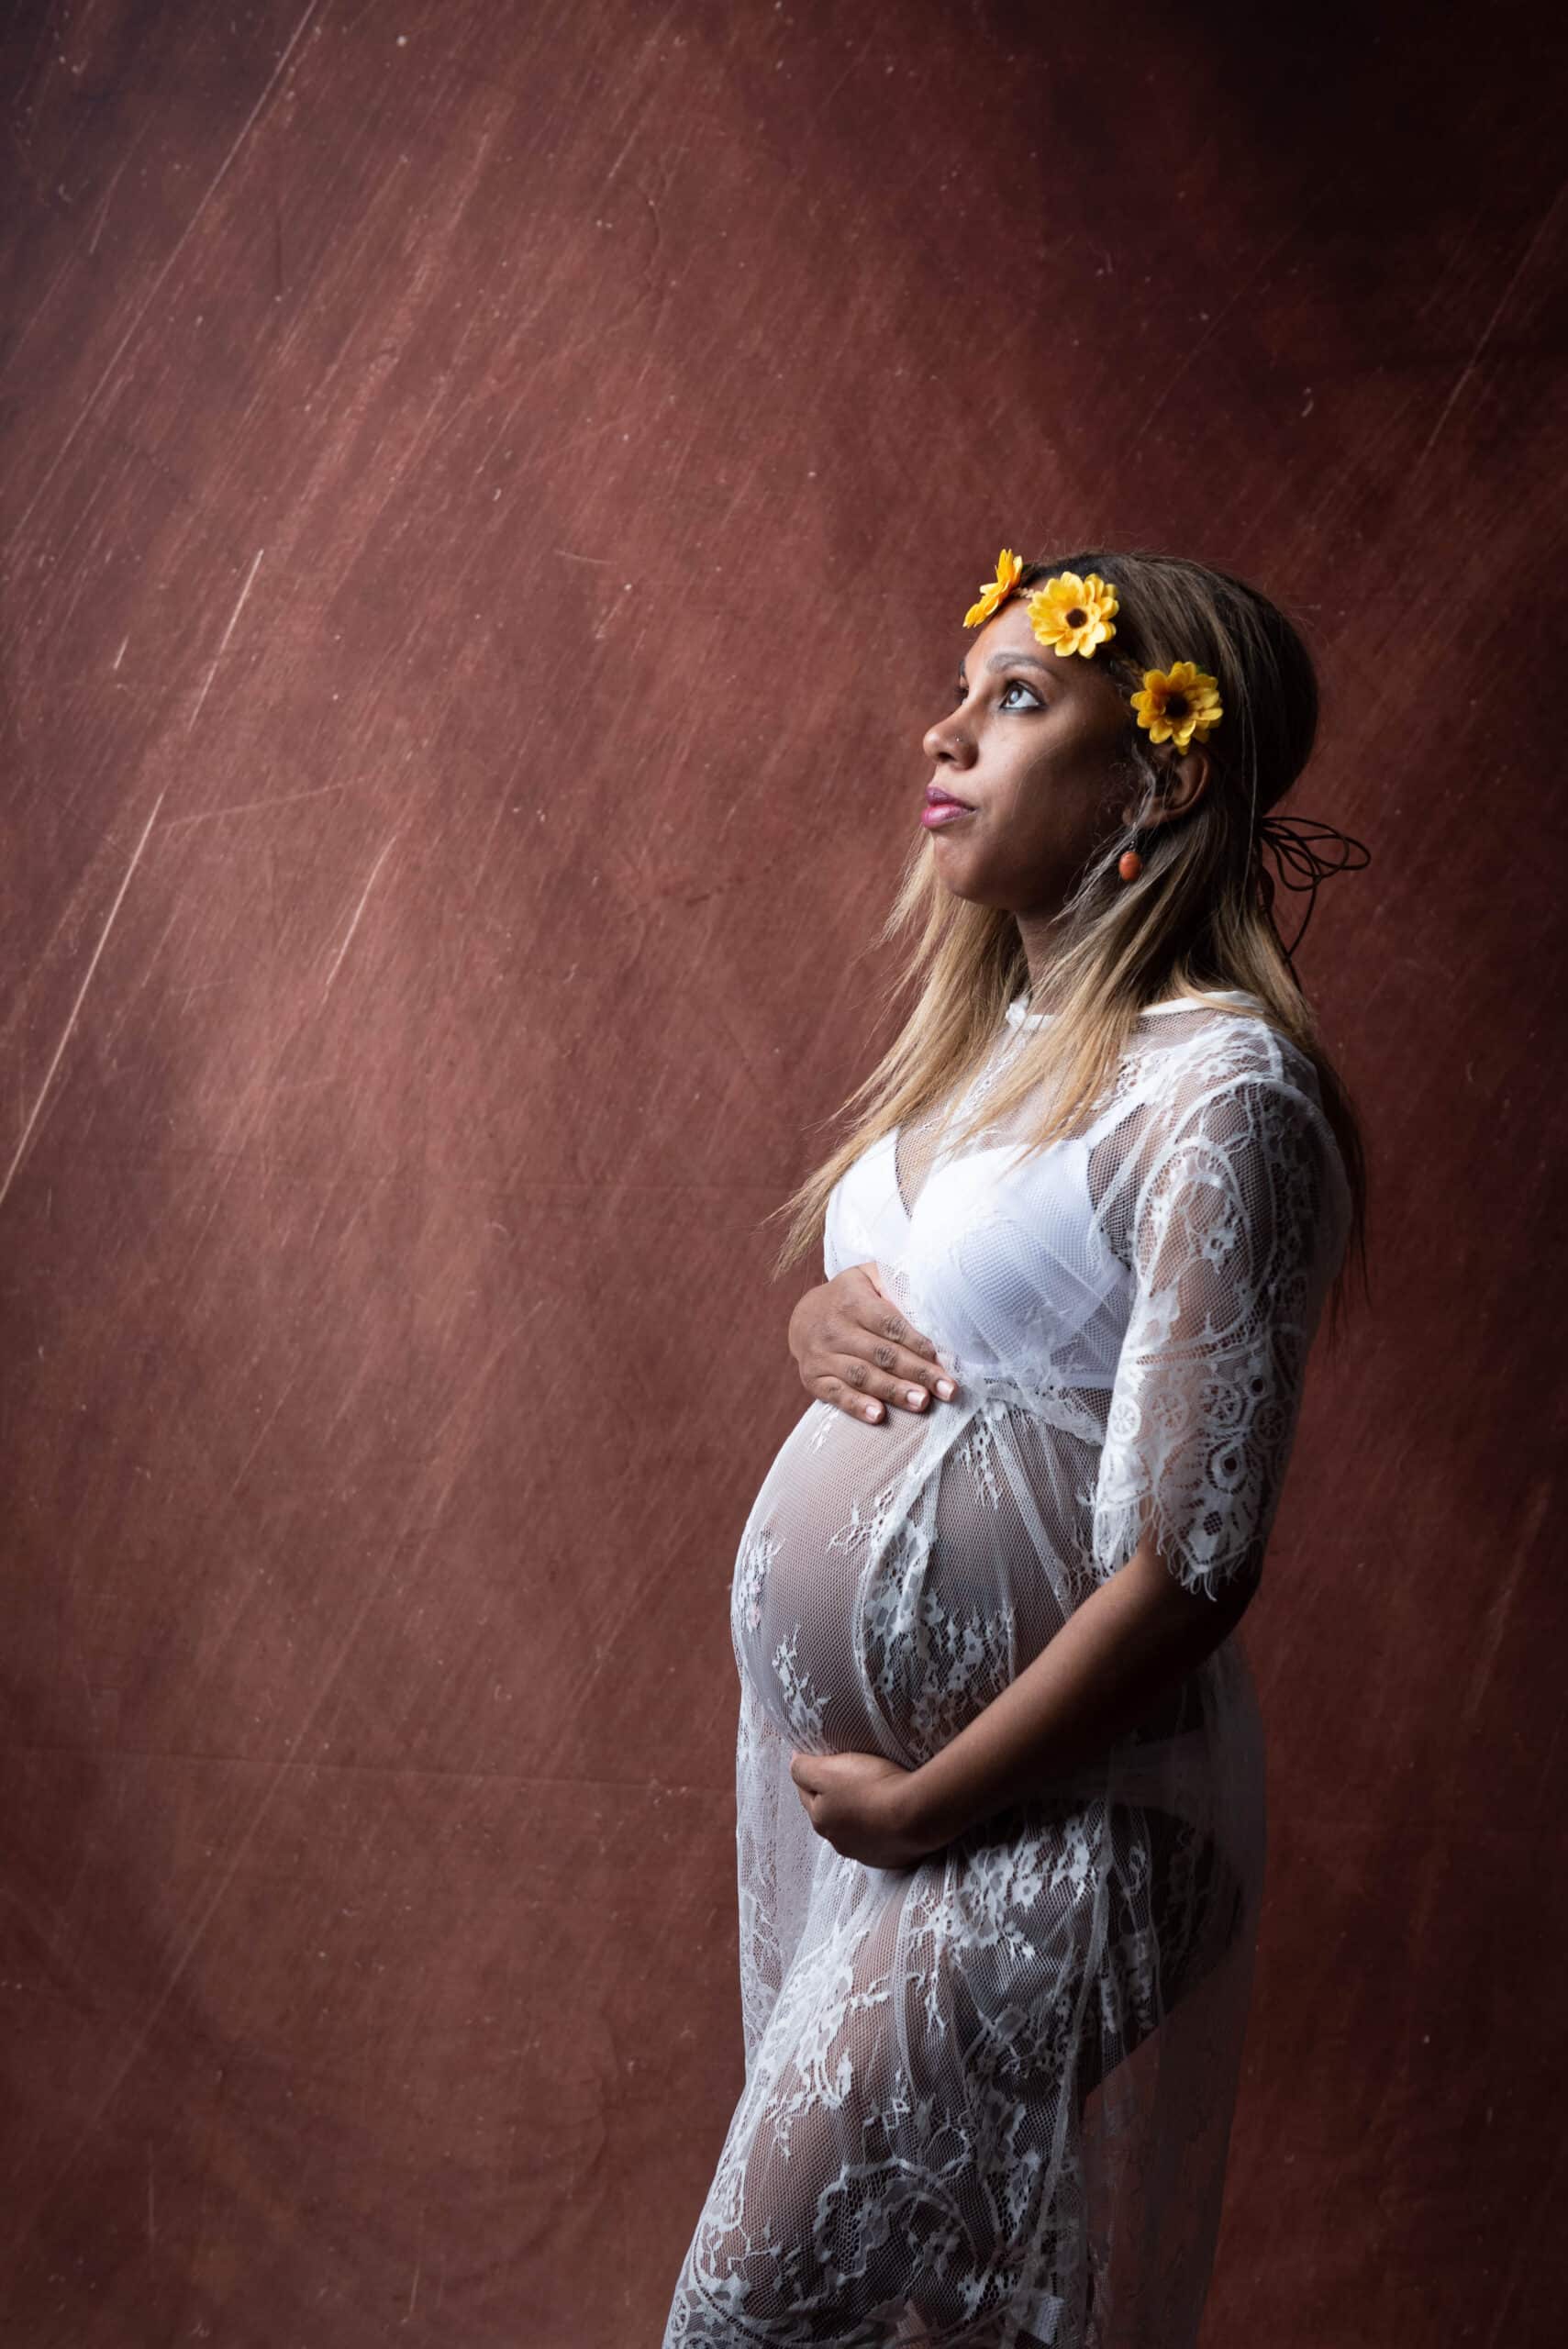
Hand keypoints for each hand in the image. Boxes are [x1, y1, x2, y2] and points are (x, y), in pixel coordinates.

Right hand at [787, 1262, 957, 1425]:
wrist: (803, 1316)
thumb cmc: (850, 1298)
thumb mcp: (868, 1278)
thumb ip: (895, 1283)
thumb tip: (931, 1300)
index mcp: (852, 1300)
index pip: (889, 1324)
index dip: (917, 1343)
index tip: (942, 1360)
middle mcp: (835, 1329)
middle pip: (881, 1354)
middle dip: (917, 1373)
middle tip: (946, 1390)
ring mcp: (822, 1355)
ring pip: (862, 1376)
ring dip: (894, 1391)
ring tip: (921, 1402)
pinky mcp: (813, 1378)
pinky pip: (836, 1394)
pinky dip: (857, 1406)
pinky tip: (878, 1416)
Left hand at [788, 1749, 937, 1869]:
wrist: (916, 1815)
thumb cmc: (871, 1787)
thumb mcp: (829, 1769)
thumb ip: (804, 1767)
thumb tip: (793, 1762)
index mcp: (820, 1819)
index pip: (806, 1792)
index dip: (811, 1773)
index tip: (823, 1758)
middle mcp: (837, 1841)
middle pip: (830, 1812)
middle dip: (834, 1796)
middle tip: (850, 1775)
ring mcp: (864, 1853)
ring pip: (854, 1828)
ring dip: (858, 1814)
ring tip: (874, 1795)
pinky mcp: (889, 1858)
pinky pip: (878, 1839)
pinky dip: (879, 1828)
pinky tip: (890, 1815)